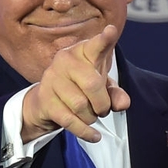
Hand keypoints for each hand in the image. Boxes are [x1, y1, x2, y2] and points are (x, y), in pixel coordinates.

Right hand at [21, 25, 130, 142]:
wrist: (45, 101)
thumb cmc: (78, 87)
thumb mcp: (101, 87)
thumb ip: (115, 93)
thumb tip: (123, 103)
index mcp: (82, 52)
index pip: (96, 45)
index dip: (104, 39)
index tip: (111, 31)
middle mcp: (65, 60)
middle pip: (92, 84)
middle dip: (102, 103)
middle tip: (102, 109)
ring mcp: (52, 79)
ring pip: (81, 105)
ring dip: (92, 117)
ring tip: (91, 115)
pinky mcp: (45, 99)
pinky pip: (70, 120)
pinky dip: (85, 131)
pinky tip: (94, 135)